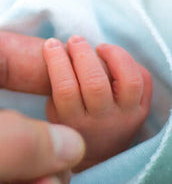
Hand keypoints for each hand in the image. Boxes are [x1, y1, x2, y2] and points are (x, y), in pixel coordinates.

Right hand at [43, 35, 151, 171]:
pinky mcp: (143, 111)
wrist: (99, 155)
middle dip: (82, 54)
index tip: (50, 44)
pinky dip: (130, 63)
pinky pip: (145, 81)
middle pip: (95, 83)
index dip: (56, 61)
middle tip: (74, 40)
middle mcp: (102, 120)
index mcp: (74, 122)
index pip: (65, 88)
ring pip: (128, 81)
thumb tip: (56, 53)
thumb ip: (53, 89)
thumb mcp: (54, 114)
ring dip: (114, 56)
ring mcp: (126, 116)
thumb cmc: (70, 126)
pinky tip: (113, 58)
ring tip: (100, 47)